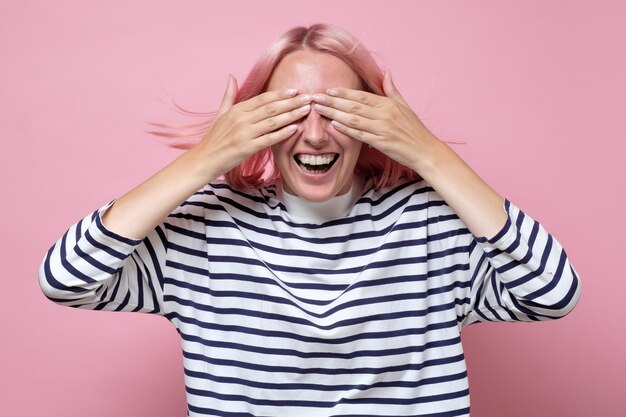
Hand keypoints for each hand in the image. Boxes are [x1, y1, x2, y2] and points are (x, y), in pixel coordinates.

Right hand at [193, 75, 312, 175]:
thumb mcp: (220, 114)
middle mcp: (241, 119)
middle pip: (271, 108)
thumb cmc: (214, 138)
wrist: (204, 160)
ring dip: (291, 115)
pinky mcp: (247, 148)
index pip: (263, 99)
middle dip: (291, 102)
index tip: (295, 90)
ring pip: (272, 121)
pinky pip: (269, 139)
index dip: (280, 94)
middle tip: (308, 98)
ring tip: (306, 110)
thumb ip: (229, 95)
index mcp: (237, 110)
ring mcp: (244, 134)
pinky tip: (295, 128)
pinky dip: (282, 133)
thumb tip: (231, 76)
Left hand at [311, 71, 438, 173]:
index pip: (361, 96)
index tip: (328, 90)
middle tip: (316, 98)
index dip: (343, 93)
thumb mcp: (404, 105)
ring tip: (319, 110)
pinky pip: (359, 135)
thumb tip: (387, 72)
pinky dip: (346, 129)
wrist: (424, 149)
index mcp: (388, 104)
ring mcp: (382, 129)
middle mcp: (384, 115)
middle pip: (353, 106)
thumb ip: (392, 90)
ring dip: (334, 114)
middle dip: (332, 101)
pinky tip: (334, 125)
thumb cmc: (414, 128)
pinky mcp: (381, 143)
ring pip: (353, 119)